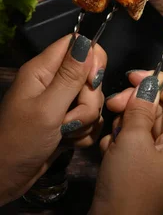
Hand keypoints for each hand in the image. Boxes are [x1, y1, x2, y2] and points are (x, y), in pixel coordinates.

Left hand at [0, 33, 106, 205]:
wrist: (3, 181)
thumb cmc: (20, 142)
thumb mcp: (47, 109)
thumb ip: (70, 76)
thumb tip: (87, 41)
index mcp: (42, 70)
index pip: (76, 44)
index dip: (92, 58)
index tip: (93, 81)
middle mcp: (52, 81)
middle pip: (89, 75)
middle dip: (88, 100)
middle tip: (70, 118)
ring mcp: (60, 102)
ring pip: (92, 99)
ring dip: (85, 119)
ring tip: (65, 134)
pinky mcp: (67, 121)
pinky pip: (90, 119)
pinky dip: (84, 132)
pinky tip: (70, 143)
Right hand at [89, 70, 162, 214]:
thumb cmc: (128, 185)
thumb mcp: (133, 140)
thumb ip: (140, 107)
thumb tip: (147, 82)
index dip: (157, 81)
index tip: (131, 75)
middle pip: (159, 109)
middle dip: (134, 104)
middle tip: (111, 105)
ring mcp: (160, 160)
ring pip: (143, 124)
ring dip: (124, 124)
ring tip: (111, 138)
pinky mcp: (143, 169)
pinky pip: (134, 142)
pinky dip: (120, 141)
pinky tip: (108, 151)